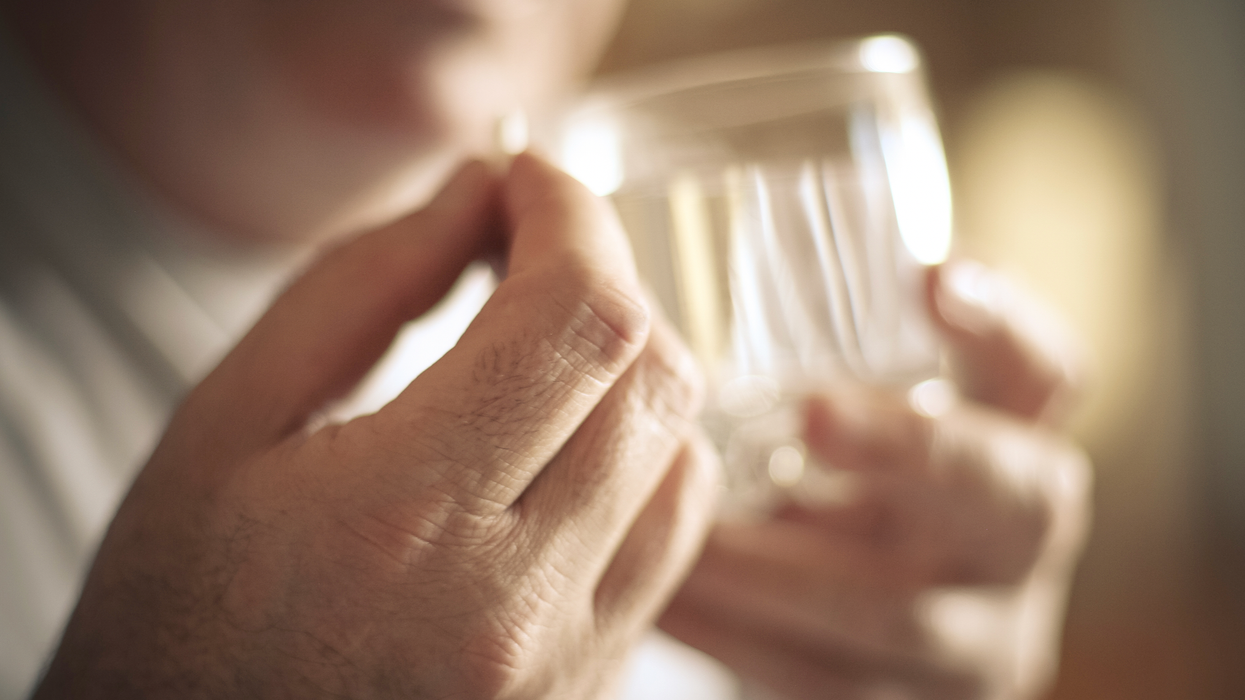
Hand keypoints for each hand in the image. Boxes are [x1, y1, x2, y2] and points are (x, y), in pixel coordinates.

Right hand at [35, 154, 718, 699]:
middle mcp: (510, 607)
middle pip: (652, 377)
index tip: (529, 180)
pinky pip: (672, 545)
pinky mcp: (588, 688)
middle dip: (604, 277)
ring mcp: (565, 664)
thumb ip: (362, 288)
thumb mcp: (225, 424)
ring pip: (688, 459)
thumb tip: (479, 192)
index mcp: (401, 520)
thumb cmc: (179, 611)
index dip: (571, 217)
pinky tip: (567, 444)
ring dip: (632, 371)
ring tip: (546, 351)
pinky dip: (643, 459)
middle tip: (530, 250)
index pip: (576, 320)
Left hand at [660, 262, 1090, 699]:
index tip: (932, 276)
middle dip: (911, 447)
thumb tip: (636, 271)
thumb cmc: (827, 500)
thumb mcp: (839, 429)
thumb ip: (797, 361)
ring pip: (901, 614)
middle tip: (810, 412)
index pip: (1047, 375)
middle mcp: (1014, 540)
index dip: (1005, 328)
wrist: (844, 641)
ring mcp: (978, 639)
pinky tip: (661, 597)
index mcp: (1011, 443)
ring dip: (776, 570)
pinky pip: (821, 682)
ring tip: (680, 528)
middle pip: (1012, 492)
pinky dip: (733, 638)